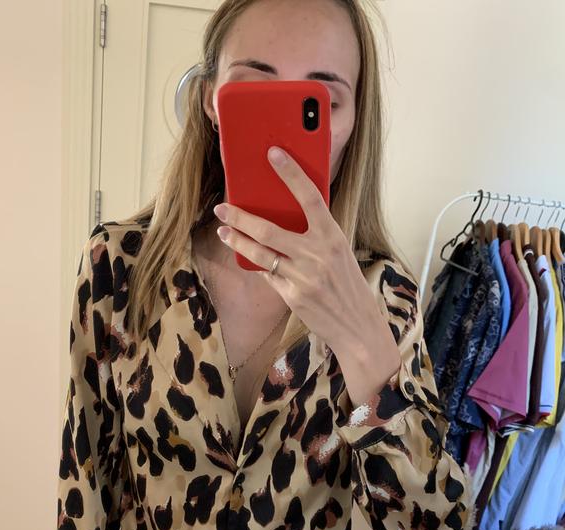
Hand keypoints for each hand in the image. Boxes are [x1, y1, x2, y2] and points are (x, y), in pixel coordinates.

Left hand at [213, 145, 400, 387]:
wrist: (357, 326)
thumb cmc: (348, 286)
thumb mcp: (340, 254)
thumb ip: (316, 237)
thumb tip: (285, 219)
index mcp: (333, 237)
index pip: (310, 197)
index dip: (291, 173)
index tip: (274, 154)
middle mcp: (317, 254)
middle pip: (268, 229)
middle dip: (240, 217)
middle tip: (222, 208)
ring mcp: (302, 276)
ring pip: (259, 253)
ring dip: (237, 240)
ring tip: (224, 230)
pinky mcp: (292, 296)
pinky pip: (267, 275)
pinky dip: (257, 265)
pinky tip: (247, 257)